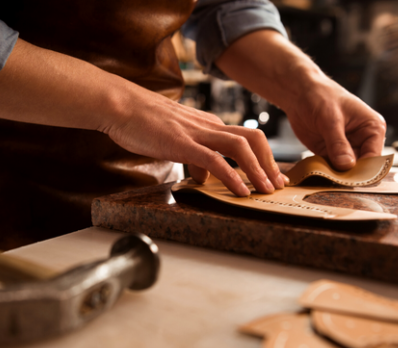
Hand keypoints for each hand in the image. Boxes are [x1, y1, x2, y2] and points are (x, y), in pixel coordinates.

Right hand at [0, 39, 285, 196]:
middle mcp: (209, 126)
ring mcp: (197, 133)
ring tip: (266, 191)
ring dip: (257, 170)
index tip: (270, 176)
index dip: (263, 157)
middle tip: (277, 185)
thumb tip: (205, 175)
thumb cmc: (143, 122)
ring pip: (241, 147)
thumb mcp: (176, 140)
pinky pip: (215, 160)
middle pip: (253, 139)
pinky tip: (240, 192)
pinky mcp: (183, 143)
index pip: (245, 137)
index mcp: (208, 124)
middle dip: (269, 163)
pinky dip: (232, 177)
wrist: (121, 106)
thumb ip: (195, 156)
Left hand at [285, 76, 385, 169]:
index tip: (350, 178)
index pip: (374, 156)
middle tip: (335, 180)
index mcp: (372, 128)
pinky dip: (324, 172)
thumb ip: (338, 143)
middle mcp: (362, 139)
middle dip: (348, 175)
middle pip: (360, 166)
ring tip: (325, 177)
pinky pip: (330, 167)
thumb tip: (347, 165)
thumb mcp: (330, 120)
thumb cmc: (320, 96)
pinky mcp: (329, 151)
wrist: (299, 93)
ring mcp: (345, 147)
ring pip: (345, 169)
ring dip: (335, 175)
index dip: (364, 170)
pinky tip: (317, 173)